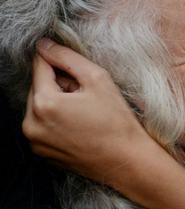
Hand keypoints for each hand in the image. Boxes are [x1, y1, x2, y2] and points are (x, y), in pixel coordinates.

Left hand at [24, 40, 156, 186]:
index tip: (77, 74)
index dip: (58, 62)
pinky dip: (55, 121)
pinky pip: (42, 126)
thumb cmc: (117, 123)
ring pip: (39, 106)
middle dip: (57, 86)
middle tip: (86, 98)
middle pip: (37, 87)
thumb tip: (44, 44)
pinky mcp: (41, 153)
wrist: (127, 163)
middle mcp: (32, 124)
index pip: (39, 65)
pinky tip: (78, 128)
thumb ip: (66, 57)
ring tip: (83, 115)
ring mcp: (35, 141)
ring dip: (56, 103)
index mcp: (45, 103)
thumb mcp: (97, 79)